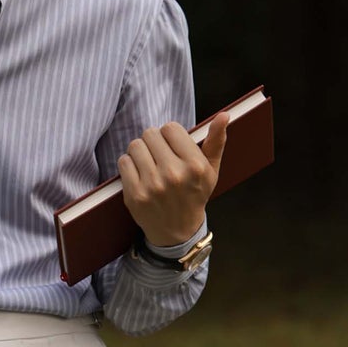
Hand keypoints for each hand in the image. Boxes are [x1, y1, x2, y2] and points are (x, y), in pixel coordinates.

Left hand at [118, 110, 228, 247]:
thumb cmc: (194, 195)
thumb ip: (216, 141)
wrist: (177, 232)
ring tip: (149, 164)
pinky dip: (129, 165)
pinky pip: (124, 162)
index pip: (171, 128)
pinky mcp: (135, 195)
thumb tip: (224, 115)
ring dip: (140, 152)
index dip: (170, 135)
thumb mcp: (211, 170)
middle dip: (154, 141)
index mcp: (195, 166)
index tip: (172, 146)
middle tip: (159, 156)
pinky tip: (140, 175)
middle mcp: (174, 175)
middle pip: (151, 134)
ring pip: (135, 145)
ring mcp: (153, 186)